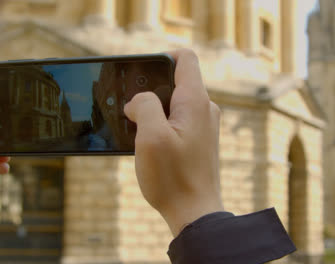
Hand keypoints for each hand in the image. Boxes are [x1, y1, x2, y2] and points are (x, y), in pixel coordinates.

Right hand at [124, 49, 223, 236]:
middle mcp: (204, 109)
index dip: (161, 56)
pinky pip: (177, 121)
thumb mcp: (150, 137)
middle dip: (149, 90)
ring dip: (153, 111)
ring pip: (173, 104)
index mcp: (195, 101)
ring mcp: (203, 126)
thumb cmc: (174, 179)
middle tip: (131, 109)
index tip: (140, 72)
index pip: (184, 58)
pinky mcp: (199, 140)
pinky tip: (147, 144)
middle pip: (175, 82)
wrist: (195, 213)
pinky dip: (160, 125)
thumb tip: (137, 101)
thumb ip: (143, 106)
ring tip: (137, 131)